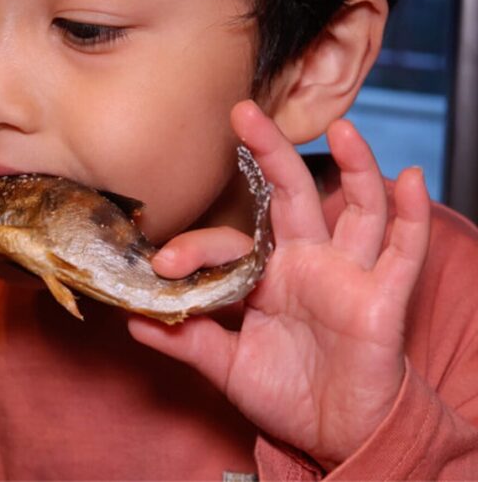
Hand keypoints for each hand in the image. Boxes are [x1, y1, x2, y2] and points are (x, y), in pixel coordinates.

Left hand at [128, 100, 429, 469]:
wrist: (336, 433)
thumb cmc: (286, 391)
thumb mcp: (227, 365)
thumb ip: (188, 340)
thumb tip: (133, 321)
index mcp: (266, 274)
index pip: (231, 244)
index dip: (198, 249)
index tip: (163, 265)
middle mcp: (307, 262)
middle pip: (292, 195)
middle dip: (271, 152)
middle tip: (243, 112)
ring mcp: (346, 274)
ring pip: (356, 210)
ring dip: (355, 168)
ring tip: (342, 127)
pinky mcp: (382, 297)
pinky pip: (402, 252)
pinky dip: (411, 216)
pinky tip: (410, 179)